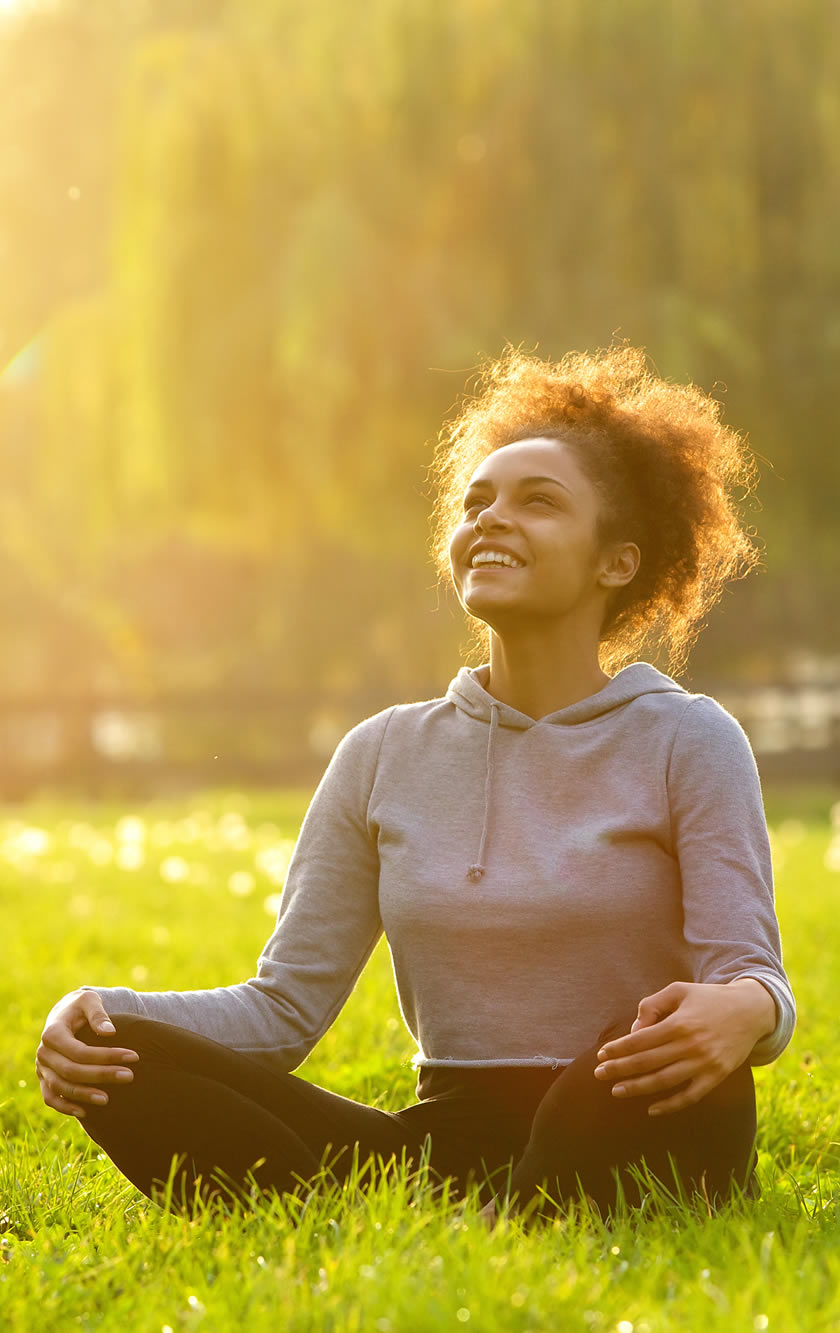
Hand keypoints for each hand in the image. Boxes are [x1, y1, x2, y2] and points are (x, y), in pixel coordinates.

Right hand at [36, 989, 138, 1118]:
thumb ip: (98, 1014)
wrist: (64, 1014)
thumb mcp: (89, 1000)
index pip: (80, 1051)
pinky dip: (64, 1107)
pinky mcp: (44, 1079)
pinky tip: (85, 1112)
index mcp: (53, 1032)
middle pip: (72, 1070)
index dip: (106, 1056)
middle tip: (129, 1076)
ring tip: (107, 1100)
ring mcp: (42, 1068)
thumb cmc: (80, 1006)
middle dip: (101, 1075)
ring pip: (60, 1087)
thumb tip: (110, 1032)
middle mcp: (43, 1052)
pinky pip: (50, 1098)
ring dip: (83, 1095)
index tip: (133, 1056)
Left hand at [592, 979, 775, 1115]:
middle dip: (620, 1069)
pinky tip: (652, 1109)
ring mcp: (705, 1064)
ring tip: (617, 1091)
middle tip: (599, 1074)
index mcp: (679, 1023)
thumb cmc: (708, 998)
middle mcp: (691, 1045)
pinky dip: (671, 1105)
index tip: (601, 1055)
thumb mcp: (678, 991)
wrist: (750, 1012)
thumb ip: (652, 1006)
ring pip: (664, 1082)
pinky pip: (690, 1096)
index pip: (640, 1041)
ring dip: (638, 1088)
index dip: (618, 1049)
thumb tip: (634, 1032)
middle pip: (647, 1062)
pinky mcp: (716, 1077)